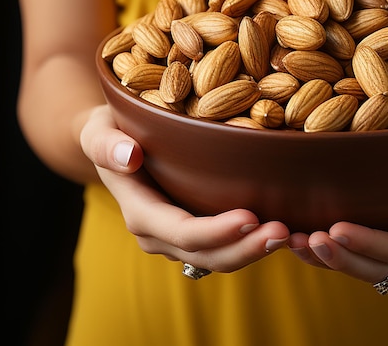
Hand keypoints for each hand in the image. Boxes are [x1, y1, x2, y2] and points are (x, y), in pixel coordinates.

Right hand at [80, 105, 289, 270]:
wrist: (113, 144)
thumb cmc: (110, 132)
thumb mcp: (99, 130)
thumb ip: (107, 144)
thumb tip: (130, 156)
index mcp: (140, 212)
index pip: (181, 231)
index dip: (215, 231)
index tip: (250, 217)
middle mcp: (159, 233)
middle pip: (205, 254)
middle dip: (245, 248)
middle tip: (282, 232)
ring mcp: (178, 235)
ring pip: (218, 256)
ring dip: (253, 250)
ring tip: (288, 234)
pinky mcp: (196, 225)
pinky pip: (224, 244)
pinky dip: (250, 242)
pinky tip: (282, 229)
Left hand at [287, 124, 387, 283]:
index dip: (374, 245)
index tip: (339, 229)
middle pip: (380, 265)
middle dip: (343, 259)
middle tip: (307, 241)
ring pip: (362, 263)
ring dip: (327, 258)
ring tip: (293, 240)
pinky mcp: (384, 225)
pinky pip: (354, 246)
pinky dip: (326, 244)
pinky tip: (296, 231)